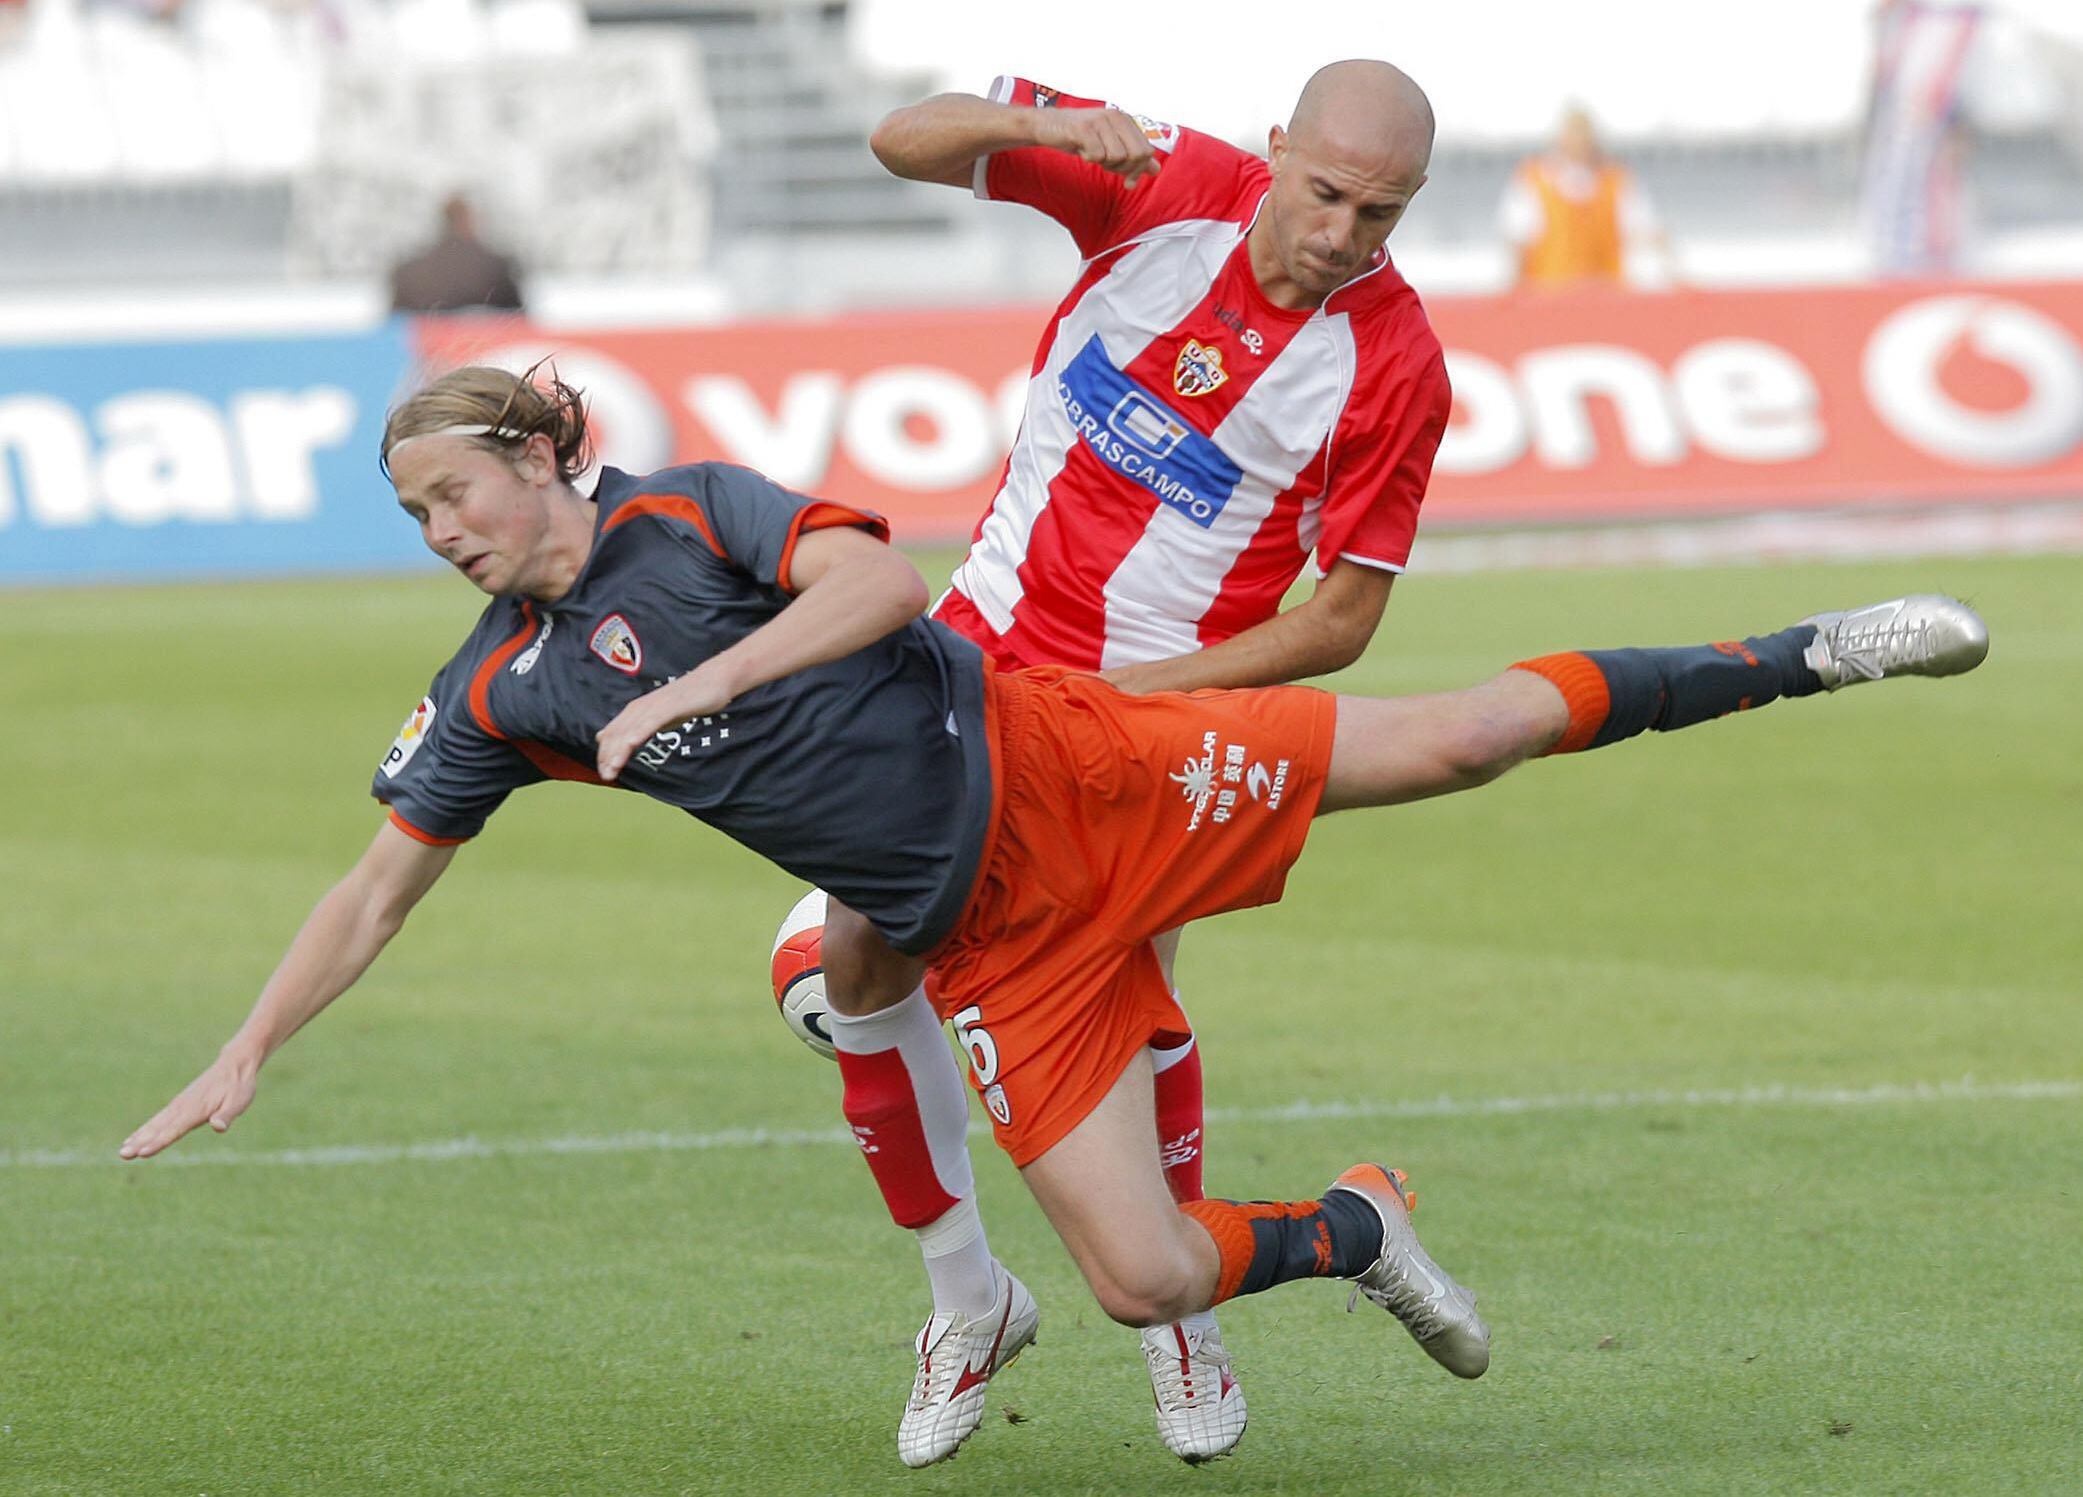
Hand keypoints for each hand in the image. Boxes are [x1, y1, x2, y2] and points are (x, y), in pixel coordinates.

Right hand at [120, 1049, 258, 1159]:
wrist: (234, 1065)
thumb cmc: (239, 1086)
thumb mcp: (239, 1102)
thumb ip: (227, 1115)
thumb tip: (218, 1127)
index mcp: (196, 1110)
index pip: (174, 1130)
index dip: (159, 1142)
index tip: (142, 1153)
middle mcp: (182, 1107)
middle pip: (158, 1129)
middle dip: (140, 1143)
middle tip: (123, 1155)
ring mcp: (178, 1105)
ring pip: (154, 1124)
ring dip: (138, 1138)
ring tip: (123, 1152)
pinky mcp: (178, 1105)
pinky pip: (158, 1120)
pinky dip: (144, 1130)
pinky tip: (133, 1139)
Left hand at [595, 665, 734, 781]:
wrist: (713, 680)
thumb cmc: (688, 699)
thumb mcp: (661, 715)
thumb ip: (643, 725)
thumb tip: (627, 740)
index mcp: (636, 710)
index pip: (613, 733)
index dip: (604, 753)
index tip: (603, 772)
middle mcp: (640, 707)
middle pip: (617, 734)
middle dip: (607, 757)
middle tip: (605, 776)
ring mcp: (654, 706)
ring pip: (630, 731)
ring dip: (619, 752)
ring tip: (611, 769)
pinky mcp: (669, 706)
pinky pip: (651, 722)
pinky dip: (639, 733)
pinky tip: (631, 744)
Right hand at [1036, 107, 1160, 185]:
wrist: (1047, 126)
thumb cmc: (1079, 136)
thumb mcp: (1110, 147)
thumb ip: (1133, 157)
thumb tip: (1156, 169)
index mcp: (1125, 120)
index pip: (1146, 151)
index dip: (1138, 170)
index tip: (1128, 180)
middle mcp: (1116, 116)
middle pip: (1136, 154)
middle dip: (1123, 168)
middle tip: (1106, 165)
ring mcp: (1100, 121)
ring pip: (1117, 156)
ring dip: (1104, 163)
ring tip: (1092, 154)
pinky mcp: (1084, 128)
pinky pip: (1097, 155)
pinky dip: (1089, 159)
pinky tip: (1082, 150)